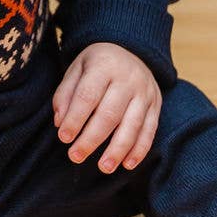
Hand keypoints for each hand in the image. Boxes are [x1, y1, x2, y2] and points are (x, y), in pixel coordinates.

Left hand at [52, 42, 160, 173]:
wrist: (130, 49)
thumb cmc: (96, 64)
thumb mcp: (76, 68)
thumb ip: (66, 93)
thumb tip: (60, 122)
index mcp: (104, 66)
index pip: (87, 96)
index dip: (75, 119)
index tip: (63, 137)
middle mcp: (128, 79)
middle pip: (109, 114)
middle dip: (92, 139)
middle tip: (75, 157)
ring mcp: (145, 92)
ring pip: (132, 125)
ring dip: (118, 150)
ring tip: (103, 167)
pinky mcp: (156, 104)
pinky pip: (150, 130)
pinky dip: (139, 149)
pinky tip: (128, 164)